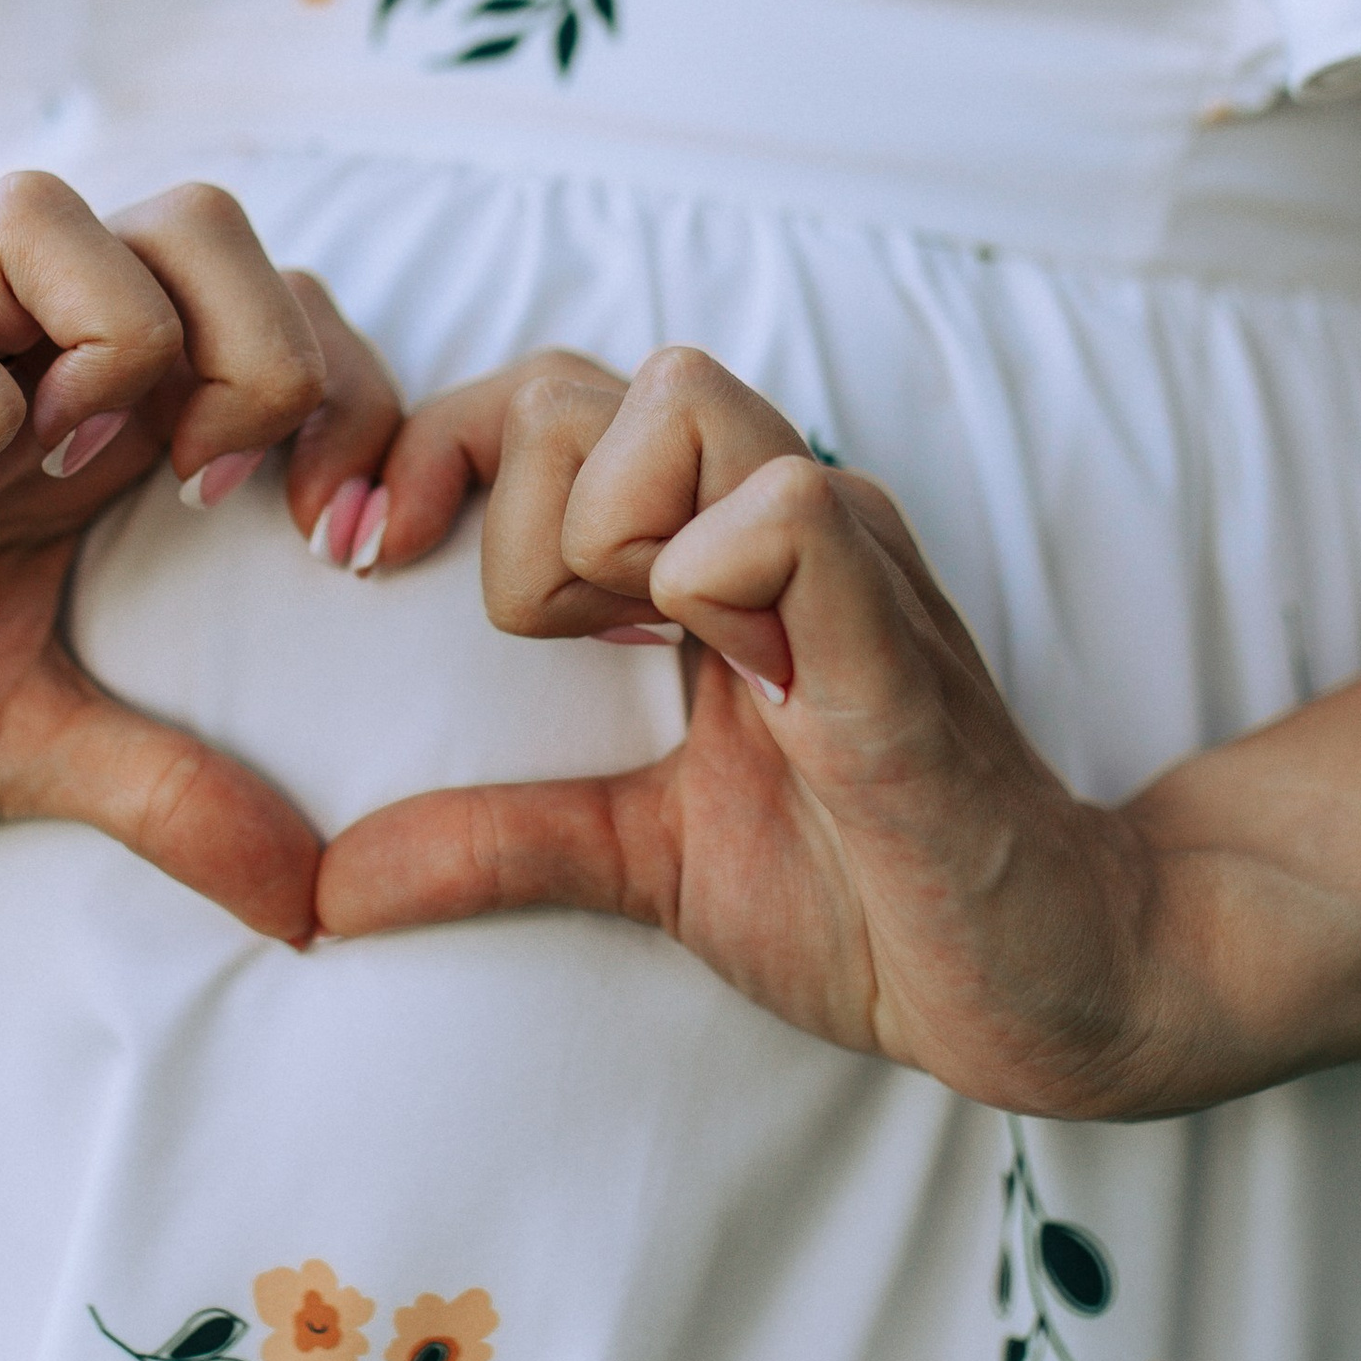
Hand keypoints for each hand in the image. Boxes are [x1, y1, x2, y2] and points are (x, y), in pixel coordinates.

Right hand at [0, 177, 400, 941]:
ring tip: (82, 476)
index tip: (339, 547)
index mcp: (111, 422)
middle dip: (260, 342)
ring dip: (110, 341)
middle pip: (200, 214)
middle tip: (217, 494)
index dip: (354, 391)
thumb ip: (183, 798)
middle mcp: (26, 365)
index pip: (289, 302)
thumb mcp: (46, 758)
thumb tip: (324, 905)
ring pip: (47, 208)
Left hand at [314, 346, 1169, 1107]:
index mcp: (711, 549)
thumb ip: (492, 843)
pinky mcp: (893, 643)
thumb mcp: (636, 862)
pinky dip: (719, 581)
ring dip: (605, 531)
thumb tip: (320, 891)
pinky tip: (743, 688)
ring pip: (680, 401)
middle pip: (580, 381)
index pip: (538, 401)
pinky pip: (790, 511)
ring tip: (648, 658)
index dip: (430, 451)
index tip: (364, 556)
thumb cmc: (864, 896)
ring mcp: (846, 564)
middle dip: (507, 512)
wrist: (1039, 979)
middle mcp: (779, 520)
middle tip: (552, 644)